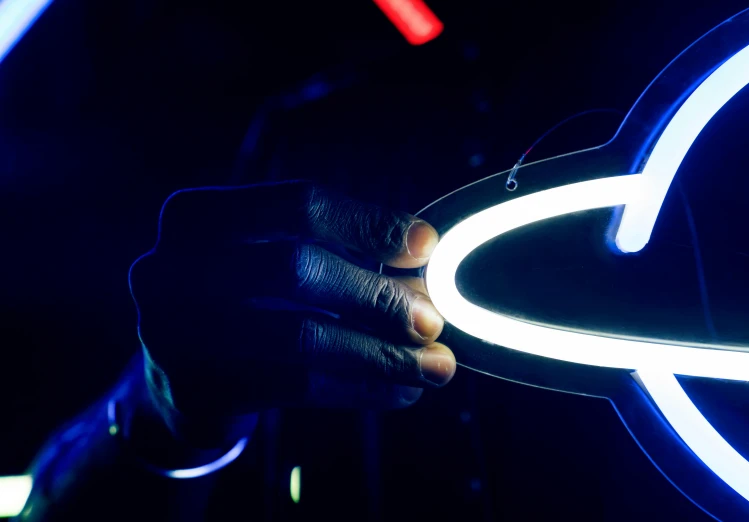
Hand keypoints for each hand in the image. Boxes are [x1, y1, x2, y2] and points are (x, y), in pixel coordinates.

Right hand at [129, 181, 455, 422]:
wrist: (176, 372)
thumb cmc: (241, 300)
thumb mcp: (270, 259)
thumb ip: (335, 253)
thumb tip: (421, 265)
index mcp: (197, 216)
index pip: (297, 204)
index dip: (369, 224)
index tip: (426, 248)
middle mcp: (171, 267)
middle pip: (296, 269)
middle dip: (377, 296)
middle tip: (431, 320)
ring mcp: (173, 331)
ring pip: (300, 336)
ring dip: (380, 352)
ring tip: (432, 365)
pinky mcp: (193, 388)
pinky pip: (295, 387)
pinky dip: (359, 388)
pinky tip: (398, 391)